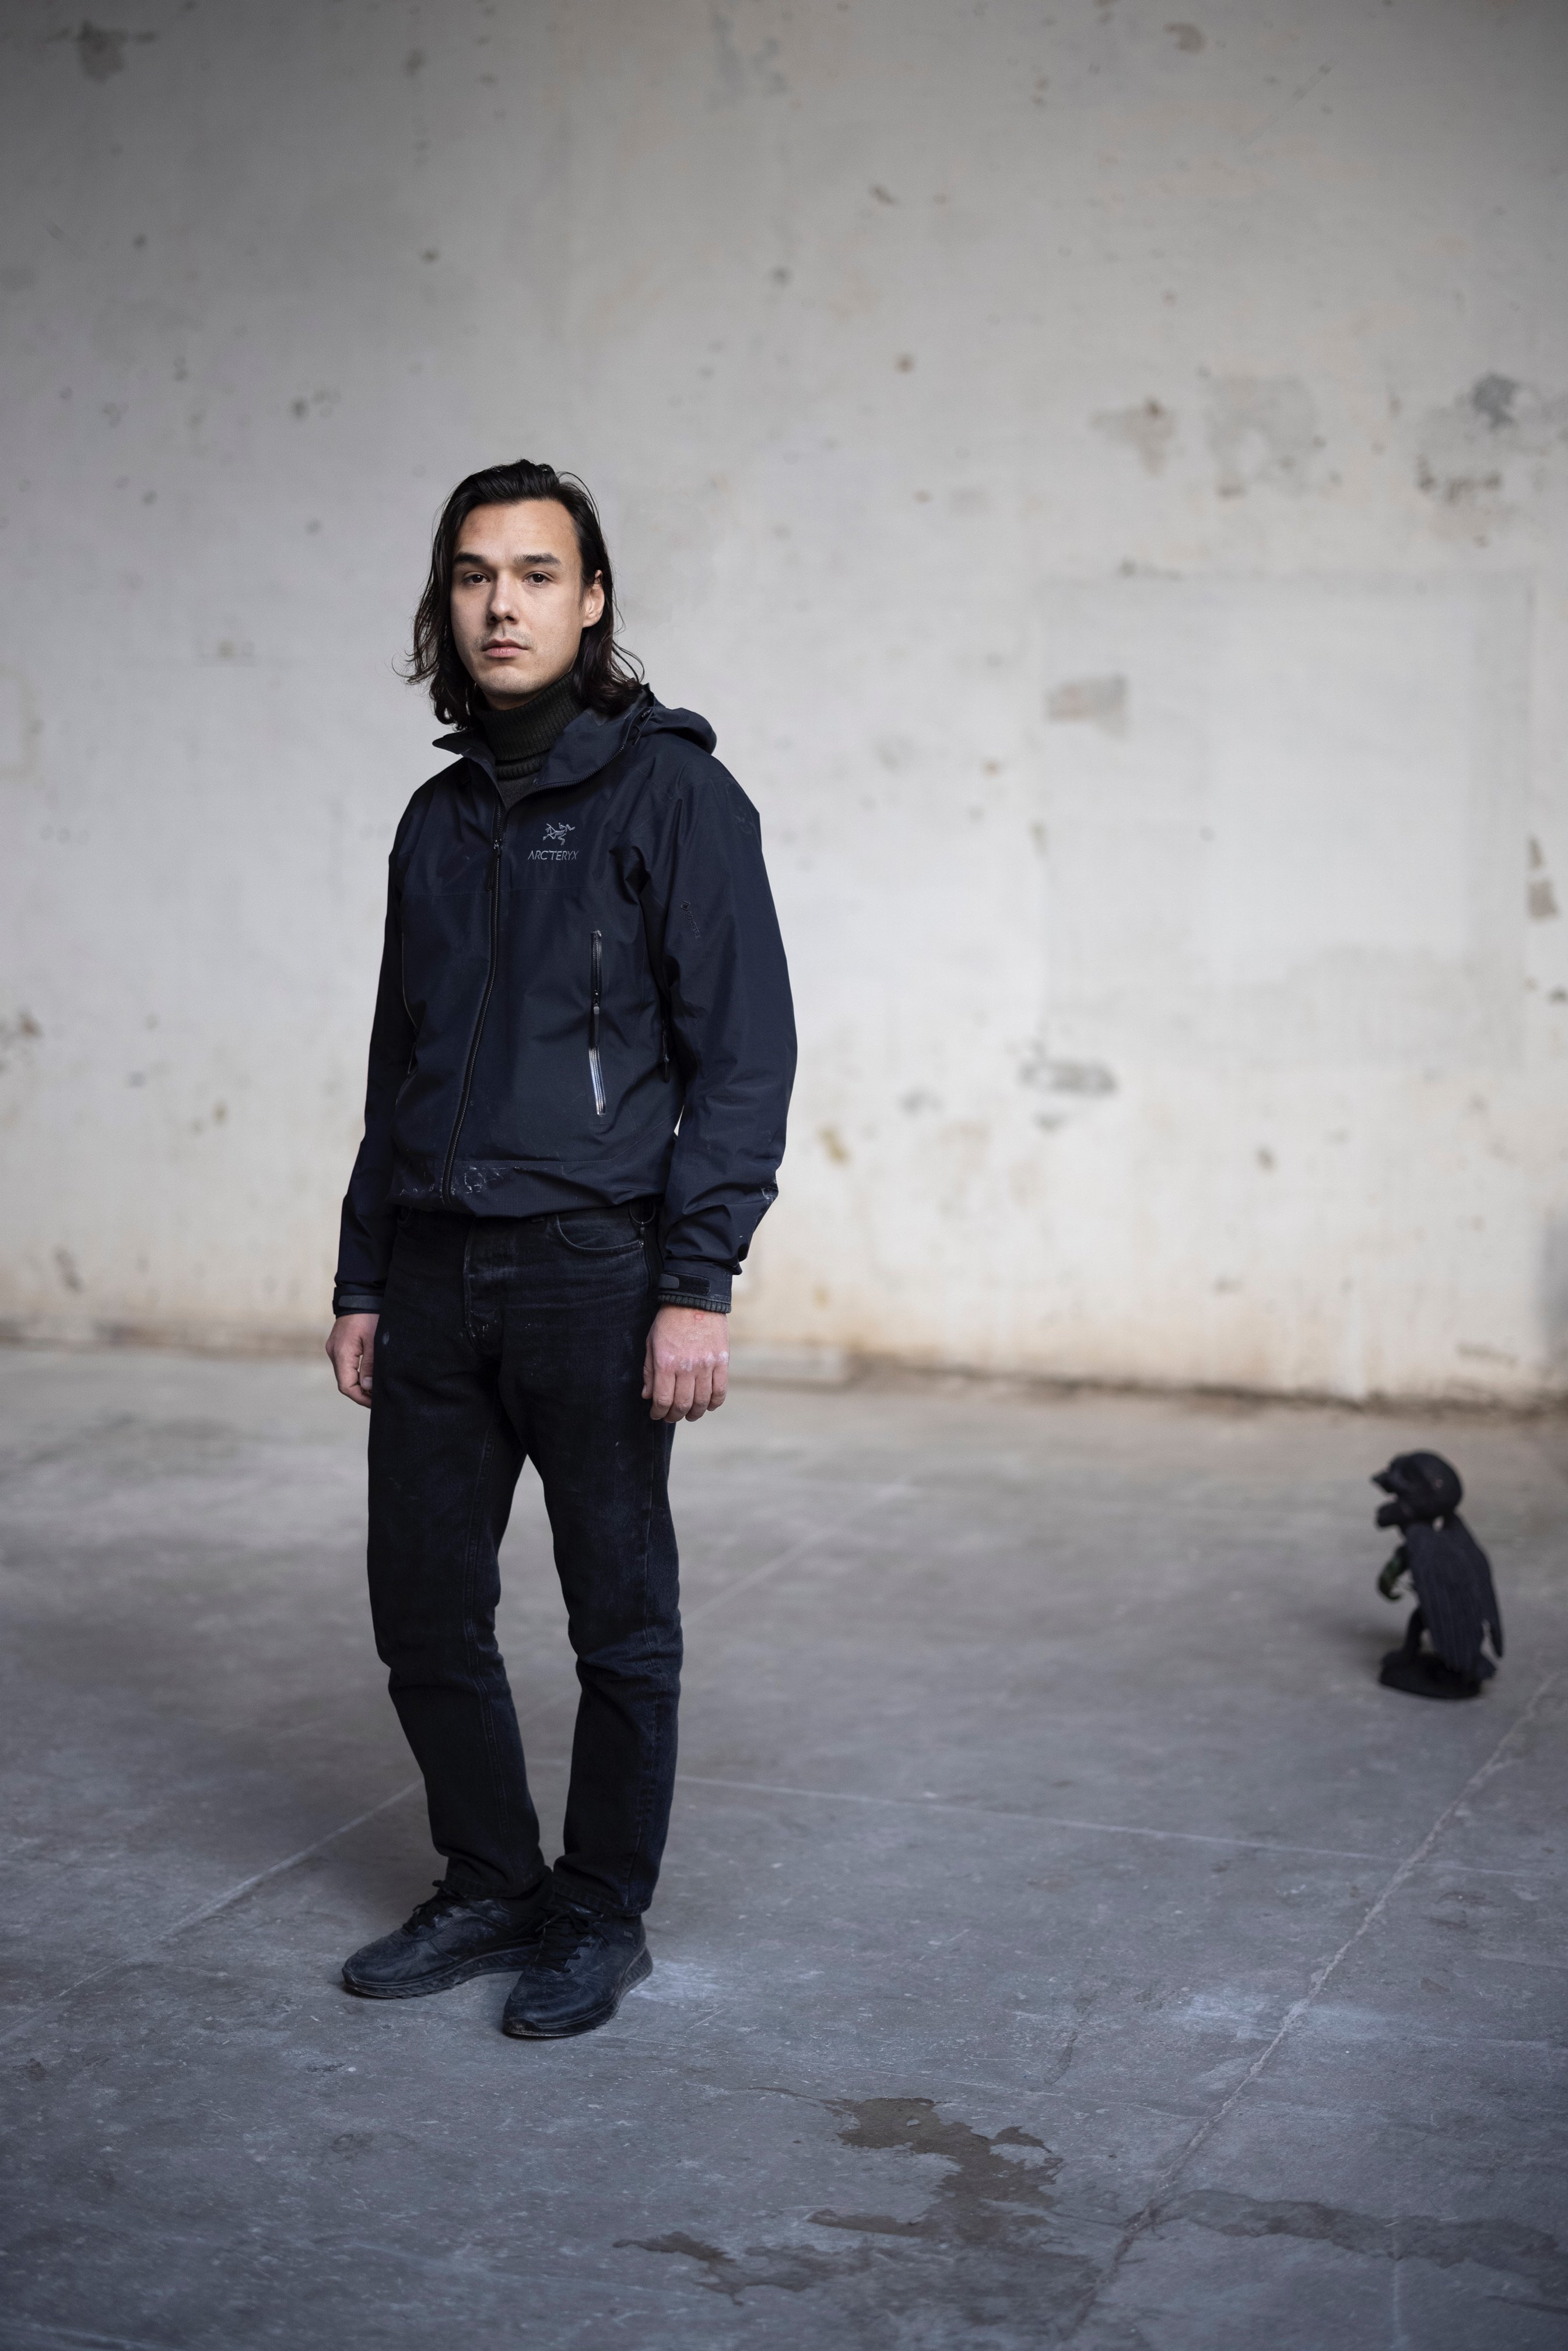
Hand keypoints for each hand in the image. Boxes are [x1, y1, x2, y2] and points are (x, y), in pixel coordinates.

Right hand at [327, 1312, 378, 1407]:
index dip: (361, 1398)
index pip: (346, 1386)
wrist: (360, 1294)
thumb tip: (368, 1387)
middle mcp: (334, 1353)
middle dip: (361, 1393)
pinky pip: (345, 1365)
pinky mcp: (338, 1344)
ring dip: (359, 1384)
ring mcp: (334, 1348)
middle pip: (344, 1383)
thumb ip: (370, 1365)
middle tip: (380, 1398)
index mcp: (342, 1353)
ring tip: (377, 1388)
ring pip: (345, 1374)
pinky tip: (369, 1375)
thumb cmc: (370, 1315)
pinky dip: (356, 1373)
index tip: (376, 1403)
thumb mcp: (375, 1341)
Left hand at [642, 1304, 728, 1422]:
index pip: (663, 1399)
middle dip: (675, 1415)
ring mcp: (706, 1365)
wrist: (695, 1299)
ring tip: (690, 1414)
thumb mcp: (651, 1342)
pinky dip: (715, 1402)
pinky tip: (709, 1405)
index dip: (659, 1412)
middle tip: (672, 1416)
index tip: (657, 1415)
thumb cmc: (669, 1321)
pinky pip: (720, 1389)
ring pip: (702, 1401)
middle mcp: (687, 1367)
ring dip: (695, 1413)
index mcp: (666, 1363)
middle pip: (683, 1404)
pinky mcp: (721, 1361)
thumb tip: (647, 1396)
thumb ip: (649, 1371)